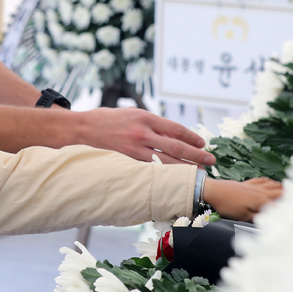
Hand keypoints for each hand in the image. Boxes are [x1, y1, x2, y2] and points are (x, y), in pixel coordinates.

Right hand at [78, 107, 215, 164]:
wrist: (82, 128)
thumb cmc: (107, 119)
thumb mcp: (131, 113)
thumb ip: (150, 122)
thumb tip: (169, 133)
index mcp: (145, 118)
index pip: (175, 130)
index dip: (191, 138)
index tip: (202, 144)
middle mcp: (142, 133)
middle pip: (175, 147)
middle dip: (195, 155)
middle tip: (210, 161)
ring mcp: (134, 149)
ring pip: (165, 161)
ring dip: (183, 168)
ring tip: (197, 173)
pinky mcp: (126, 160)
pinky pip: (149, 169)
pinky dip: (164, 174)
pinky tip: (173, 179)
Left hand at [203, 177, 282, 221]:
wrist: (213, 191)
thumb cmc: (227, 206)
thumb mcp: (243, 216)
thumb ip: (259, 217)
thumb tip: (273, 219)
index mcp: (262, 200)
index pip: (281, 203)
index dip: (290, 206)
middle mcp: (261, 191)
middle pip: (280, 191)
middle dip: (291, 194)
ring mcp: (254, 186)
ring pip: (273, 184)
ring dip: (282, 187)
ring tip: (290, 190)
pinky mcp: (246, 183)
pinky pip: (262, 180)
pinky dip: (270, 181)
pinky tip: (271, 181)